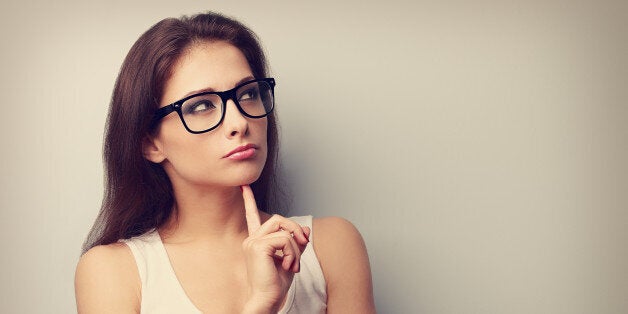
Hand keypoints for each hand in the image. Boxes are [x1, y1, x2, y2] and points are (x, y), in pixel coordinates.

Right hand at [240, 185, 309, 312]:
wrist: (269, 300)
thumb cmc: (277, 284)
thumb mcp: (292, 258)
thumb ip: (297, 243)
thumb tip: (305, 229)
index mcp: (257, 241)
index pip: (252, 216)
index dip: (248, 200)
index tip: (243, 186)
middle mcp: (252, 239)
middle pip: (280, 219)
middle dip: (296, 230)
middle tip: (305, 243)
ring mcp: (253, 242)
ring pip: (284, 229)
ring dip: (296, 246)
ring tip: (294, 263)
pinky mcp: (258, 246)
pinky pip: (285, 240)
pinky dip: (292, 252)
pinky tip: (288, 265)